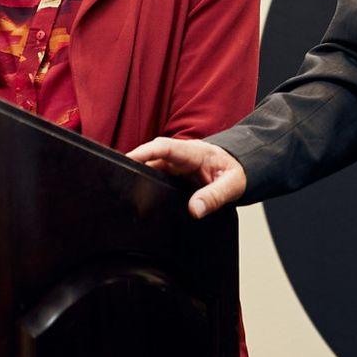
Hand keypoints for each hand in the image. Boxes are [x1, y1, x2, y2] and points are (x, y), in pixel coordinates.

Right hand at [127, 136, 247, 218]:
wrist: (240, 168)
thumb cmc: (237, 171)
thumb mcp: (233, 184)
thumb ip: (215, 196)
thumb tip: (194, 210)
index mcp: (194, 152)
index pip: (164, 147)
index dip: (144, 152)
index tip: (128, 159)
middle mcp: (180, 156)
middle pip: (151, 158)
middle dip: (133, 166)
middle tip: (117, 181)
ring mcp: (175, 166)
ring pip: (151, 169)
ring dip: (138, 178)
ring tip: (123, 193)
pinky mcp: (173, 176)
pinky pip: (156, 178)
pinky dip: (146, 185)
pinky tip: (138, 198)